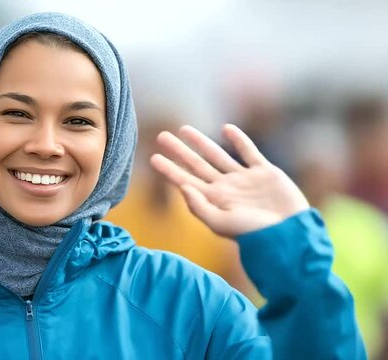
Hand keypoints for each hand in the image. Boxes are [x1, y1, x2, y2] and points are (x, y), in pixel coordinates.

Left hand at [150, 124, 309, 237]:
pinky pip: (249, 152)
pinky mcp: (265, 173)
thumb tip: (182, 186)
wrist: (289, 233)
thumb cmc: (253, 233)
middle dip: (179, 151)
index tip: (153, 157)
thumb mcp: (221, 223)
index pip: (185, 180)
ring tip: (183, 129)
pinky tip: (226, 129)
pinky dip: (239, 140)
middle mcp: (226, 188)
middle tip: (161, 136)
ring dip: (201, 142)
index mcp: (213, 200)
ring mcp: (244, 179)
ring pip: (217, 155)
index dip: (169, 169)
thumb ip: (198, 206)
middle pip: (196, 164)